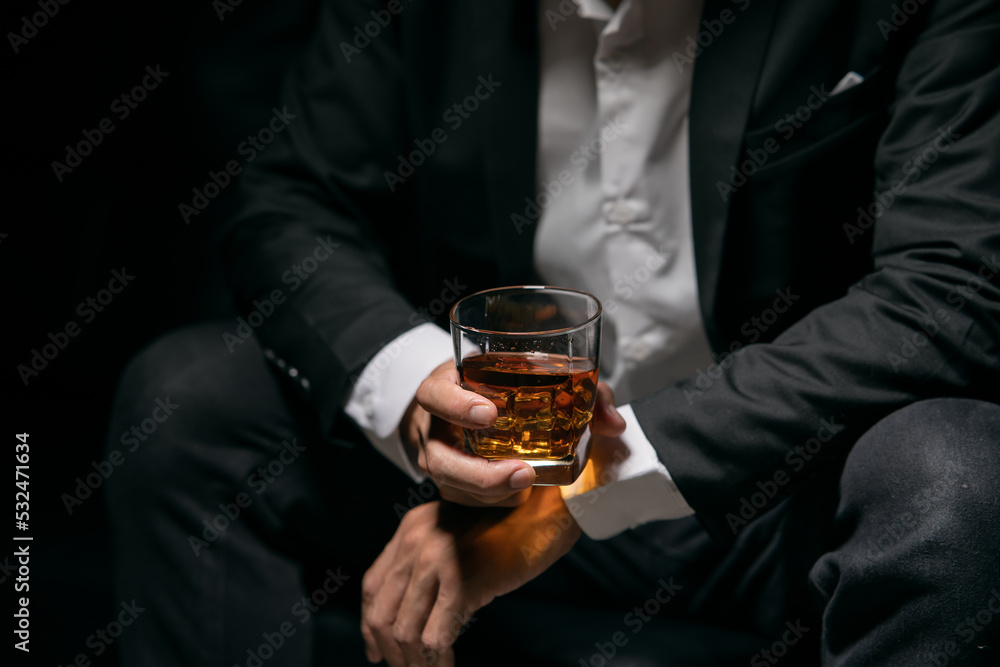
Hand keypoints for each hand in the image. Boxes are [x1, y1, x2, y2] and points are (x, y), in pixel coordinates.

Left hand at [360, 487, 580, 666]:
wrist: (548, 508)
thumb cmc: (513, 524)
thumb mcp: (457, 534)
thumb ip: (431, 559)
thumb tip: (416, 609)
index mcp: (410, 528)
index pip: (374, 585)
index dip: (370, 624)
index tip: (377, 650)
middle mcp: (415, 541)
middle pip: (382, 612)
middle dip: (389, 650)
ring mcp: (436, 560)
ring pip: (405, 631)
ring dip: (413, 662)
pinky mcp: (461, 581)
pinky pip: (435, 638)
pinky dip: (437, 663)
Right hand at [403, 362, 626, 506]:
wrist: (468, 400)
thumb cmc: (503, 382)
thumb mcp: (536, 372)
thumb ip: (581, 391)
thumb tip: (614, 424)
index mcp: (448, 386)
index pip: (434, 393)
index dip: (455, 405)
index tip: (490, 415)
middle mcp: (434, 425)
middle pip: (437, 456)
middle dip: (477, 473)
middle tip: (522, 472)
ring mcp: (439, 456)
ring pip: (451, 485)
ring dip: (489, 491)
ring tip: (527, 486)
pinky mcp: (449, 480)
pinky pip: (463, 497)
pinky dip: (492, 499)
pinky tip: (518, 495)